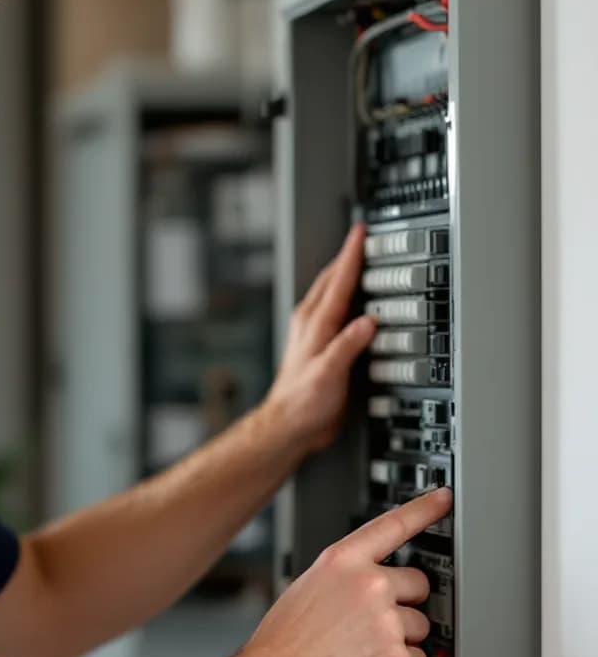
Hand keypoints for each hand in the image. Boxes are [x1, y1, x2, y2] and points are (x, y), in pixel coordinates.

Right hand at [234, 488, 452, 656]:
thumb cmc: (284, 644)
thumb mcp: (307, 590)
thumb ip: (345, 579)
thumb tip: (377, 585)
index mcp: (341, 563)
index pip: (392, 526)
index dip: (424, 509)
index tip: (444, 499)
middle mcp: (368, 586)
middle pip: (418, 584)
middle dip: (405, 602)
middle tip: (375, 622)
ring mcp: (386, 622)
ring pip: (419, 627)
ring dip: (401, 640)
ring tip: (362, 650)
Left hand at [264, 224, 375, 452]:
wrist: (289, 424)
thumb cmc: (304, 402)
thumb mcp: (329, 374)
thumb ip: (347, 346)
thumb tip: (368, 321)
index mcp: (315, 324)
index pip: (338, 281)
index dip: (350, 255)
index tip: (359, 232)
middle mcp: (310, 323)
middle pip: (331, 280)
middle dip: (347, 257)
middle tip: (361, 237)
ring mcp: (311, 332)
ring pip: (328, 292)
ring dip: (342, 274)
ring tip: (356, 258)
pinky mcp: (317, 344)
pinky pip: (331, 309)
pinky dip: (341, 296)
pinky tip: (347, 299)